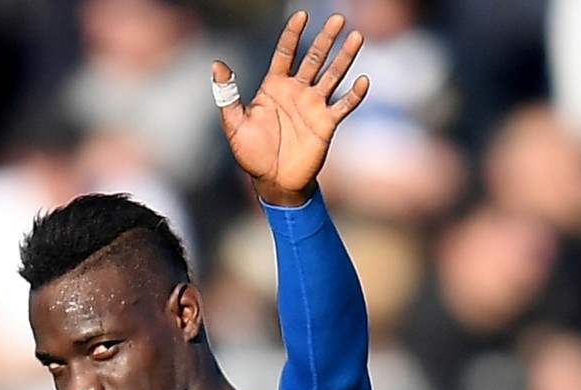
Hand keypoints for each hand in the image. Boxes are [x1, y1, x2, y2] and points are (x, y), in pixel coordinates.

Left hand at [213, 11, 368, 206]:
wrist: (274, 181)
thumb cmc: (252, 153)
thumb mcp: (234, 124)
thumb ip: (227, 94)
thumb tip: (218, 63)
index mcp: (274, 86)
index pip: (286, 52)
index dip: (293, 34)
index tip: (301, 15)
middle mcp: (297, 91)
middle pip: (314, 58)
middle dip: (326, 38)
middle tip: (337, 18)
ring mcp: (314, 106)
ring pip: (333, 76)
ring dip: (345, 58)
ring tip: (356, 37)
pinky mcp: (327, 124)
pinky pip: (344, 106)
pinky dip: (354, 95)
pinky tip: (363, 81)